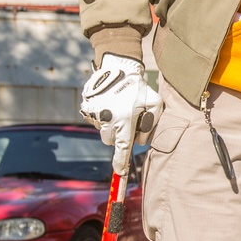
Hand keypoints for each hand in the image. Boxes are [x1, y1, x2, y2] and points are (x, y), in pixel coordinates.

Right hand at [81, 53, 161, 172]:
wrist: (117, 68)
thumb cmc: (139, 87)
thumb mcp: (154, 104)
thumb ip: (150, 126)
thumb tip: (141, 141)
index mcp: (124, 121)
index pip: (122, 148)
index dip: (120, 162)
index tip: (119, 172)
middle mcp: (107, 120)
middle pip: (110, 140)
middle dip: (117, 136)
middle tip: (126, 121)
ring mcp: (95, 115)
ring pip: (102, 130)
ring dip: (110, 125)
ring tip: (119, 108)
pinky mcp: (87, 109)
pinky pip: (95, 120)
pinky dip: (102, 116)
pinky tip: (109, 104)